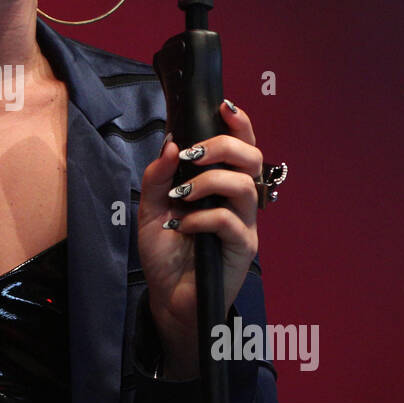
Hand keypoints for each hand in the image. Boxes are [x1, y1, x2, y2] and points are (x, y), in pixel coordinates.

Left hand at [136, 101, 262, 379]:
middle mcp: (239, 199)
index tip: (222, 106)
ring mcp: (244, 223)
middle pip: (252, 158)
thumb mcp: (151, 209)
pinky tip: (182, 227)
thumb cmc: (166, 250)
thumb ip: (158, 177)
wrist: (167, 296)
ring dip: (209, 182)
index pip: (241, 145)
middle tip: (191, 155)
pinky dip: (202, 219)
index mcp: (221, 183)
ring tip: (180, 195)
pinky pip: (230, 222)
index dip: (239, 123)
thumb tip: (171, 144)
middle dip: (221, 146)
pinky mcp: (242, 248)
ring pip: (244, 186)